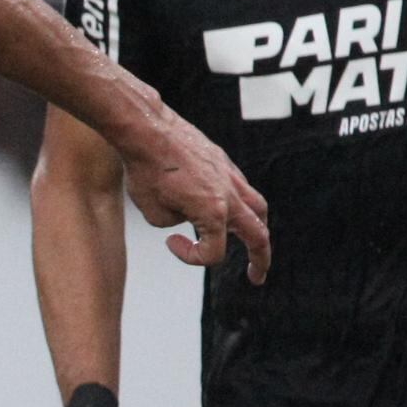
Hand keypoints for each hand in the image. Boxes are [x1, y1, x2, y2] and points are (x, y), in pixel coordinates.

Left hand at [116, 115, 269, 280]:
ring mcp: (230, 175)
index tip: (171, 243)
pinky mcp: (223, 161)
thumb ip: (177, 223)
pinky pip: (242, 187)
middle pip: (258, 235)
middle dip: (260, 260)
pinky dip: (240, 203)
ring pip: (258, 207)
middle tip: (256, 276)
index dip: (191, 257)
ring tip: (253, 242)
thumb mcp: (154, 213)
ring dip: (257, 229)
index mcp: (214, 212)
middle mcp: (229, 195)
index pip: (214, 253)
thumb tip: (186, 215)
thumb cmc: (146, 170)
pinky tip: (227, 207)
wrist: (146, 130)